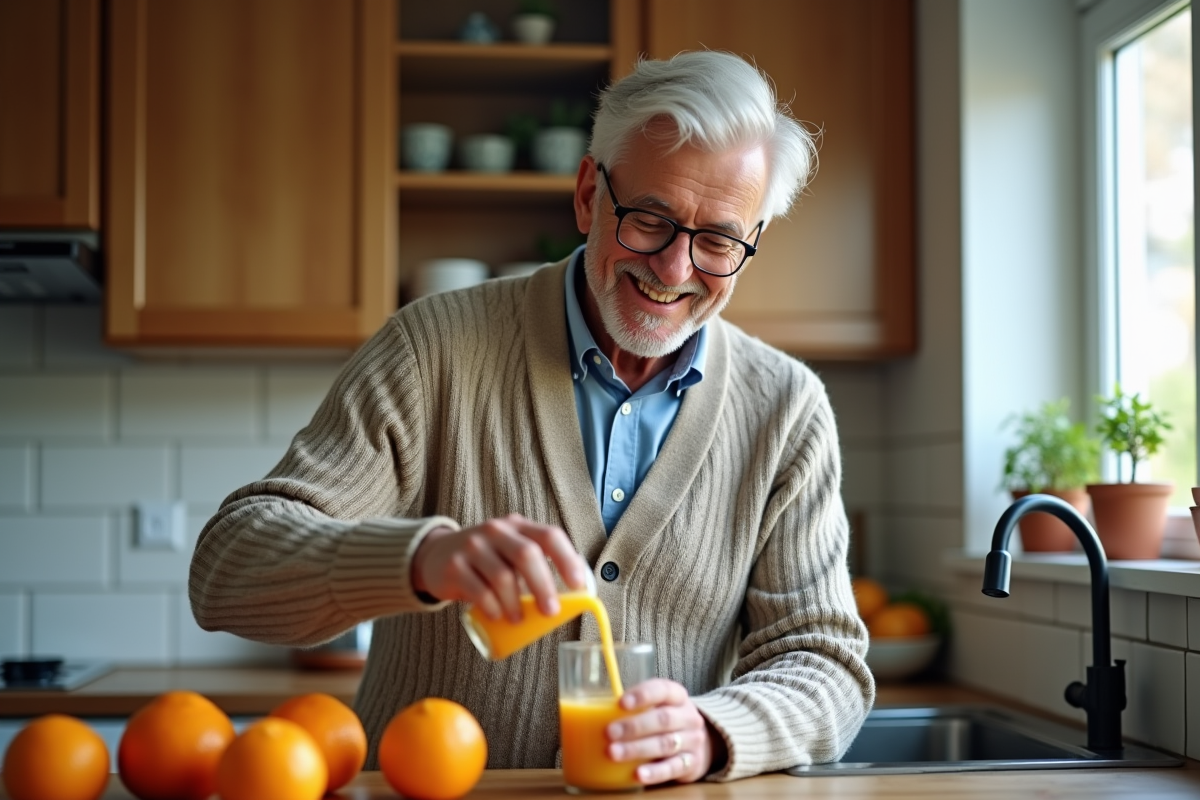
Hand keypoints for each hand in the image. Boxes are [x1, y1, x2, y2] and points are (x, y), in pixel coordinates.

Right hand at [411, 513, 588, 620]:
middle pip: (527, 554)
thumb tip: (578, 593)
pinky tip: (498, 616)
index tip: (577, 585)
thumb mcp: (511, 551)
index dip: (566, 559)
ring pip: (502, 576)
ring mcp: (473, 546)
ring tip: (519, 619)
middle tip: (551, 611)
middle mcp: (496, 531)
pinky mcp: (454, 566)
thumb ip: (538, 563)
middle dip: (543, 586)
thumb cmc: (487, 560)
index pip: (549, 536)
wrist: (436, 556)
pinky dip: (492, 607)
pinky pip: (478, 590)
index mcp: (518, 526)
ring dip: (515, 603)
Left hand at [605, 679, 713, 784]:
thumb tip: (590, 713)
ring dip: (637, 749)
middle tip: (609, 732)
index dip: (642, 695)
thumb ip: (633, 707)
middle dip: (634, 726)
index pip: (663, 689)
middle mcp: (688, 716)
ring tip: (614, 753)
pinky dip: (654, 772)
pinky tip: (638, 774)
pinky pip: (672, 768)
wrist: (697, 744)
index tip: (620, 703)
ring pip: (666, 744)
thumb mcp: (656, 707)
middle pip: (663, 719)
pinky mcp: (691, 764)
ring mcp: (692, 741)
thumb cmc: (665, 721)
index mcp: (677, 696)